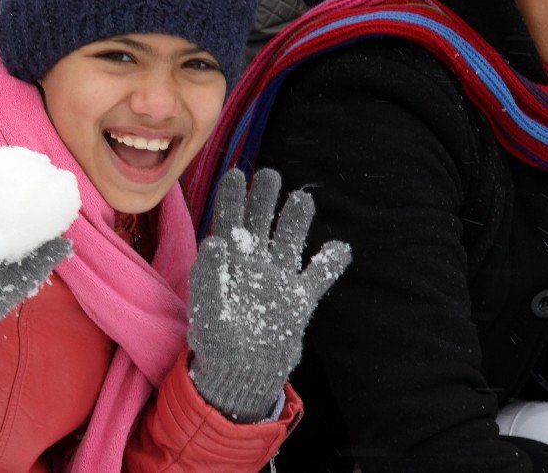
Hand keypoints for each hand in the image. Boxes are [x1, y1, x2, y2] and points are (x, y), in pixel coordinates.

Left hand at [0, 131, 72, 372]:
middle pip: (19, 210)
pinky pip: (42, 262)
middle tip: (50, 175)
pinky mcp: (19, 281)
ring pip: (35, 234)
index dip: (10, 174)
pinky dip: (55, 250)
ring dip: (50, 219)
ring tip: (64, 198)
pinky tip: (64, 237)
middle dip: (35, 194)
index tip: (25, 157)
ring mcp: (8, 259)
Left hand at [188, 168, 351, 421]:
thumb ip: (209, 275)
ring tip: (302, 198)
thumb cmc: (215, 341)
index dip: (232, 198)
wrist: (241, 374)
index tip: (236, 173)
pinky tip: (341, 247)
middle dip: (264, 198)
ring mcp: (278, 281)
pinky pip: (318, 277)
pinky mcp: (299, 301)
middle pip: (261, 223)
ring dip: (295, 220)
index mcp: (228, 263)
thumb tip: (215, 240)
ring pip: (290, 241)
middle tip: (269, 174)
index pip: (229, 222)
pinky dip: (330, 263)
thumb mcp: (206, 309)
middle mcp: (254, 265)